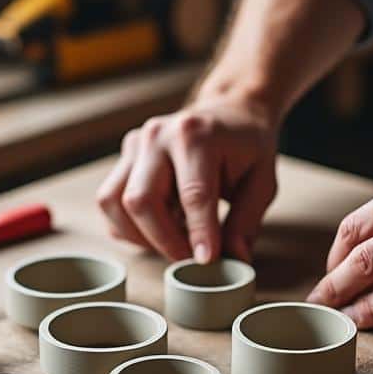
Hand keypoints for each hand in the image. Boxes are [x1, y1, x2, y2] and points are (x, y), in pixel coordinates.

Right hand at [97, 97, 279, 261]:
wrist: (230, 112)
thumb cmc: (247, 146)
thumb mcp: (262, 182)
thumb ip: (246, 222)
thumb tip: (233, 259)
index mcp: (195, 135)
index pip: (192, 195)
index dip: (199, 233)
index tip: (206, 261)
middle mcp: (157, 136)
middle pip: (140, 201)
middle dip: (163, 241)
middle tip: (189, 259)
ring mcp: (135, 145)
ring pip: (113, 203)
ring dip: (140, 236)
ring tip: (174, 242)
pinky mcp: (124, 158)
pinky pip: (110, 204)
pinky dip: (129, 227)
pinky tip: (161, 227)